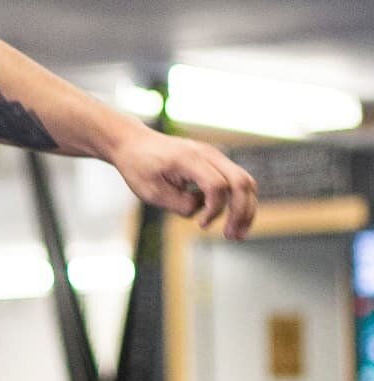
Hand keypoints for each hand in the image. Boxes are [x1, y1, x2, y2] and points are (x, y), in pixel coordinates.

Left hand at [109, 131, 257, 238]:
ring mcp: (215, 156)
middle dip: (241, 213)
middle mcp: (208, 153)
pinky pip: (237, 181)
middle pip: (241, 182)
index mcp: (190, 159)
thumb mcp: (152, 192)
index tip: (201, 225)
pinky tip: (232, 221)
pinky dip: (240, 201)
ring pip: (245, 181)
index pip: (217, 186)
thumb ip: (181, 204)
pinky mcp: (215, 162)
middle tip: (232, 237)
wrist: (134, 143)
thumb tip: (203, 211)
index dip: (214, 210)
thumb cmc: (140, 167)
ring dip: (246, 209)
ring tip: (237, 234)